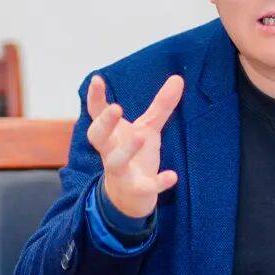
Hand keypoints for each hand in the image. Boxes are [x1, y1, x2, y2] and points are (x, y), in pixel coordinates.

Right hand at [86, 73, 183, 218]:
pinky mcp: (136, 189)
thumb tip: (178, 78)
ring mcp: (121, 171)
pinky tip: (172, 176)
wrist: (129, 197)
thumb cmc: (135, 155)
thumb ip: (161, 106)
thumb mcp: (148, 128)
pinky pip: (145, 187)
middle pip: (98, 137)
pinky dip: (158, 183)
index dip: (95, 97)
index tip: (97, 79)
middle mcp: (110, 151)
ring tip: (141, 136)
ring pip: (116, 161)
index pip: (97, 113)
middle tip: (116, 108)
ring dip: (127, 149)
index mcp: (110, 134)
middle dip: (105, 123)